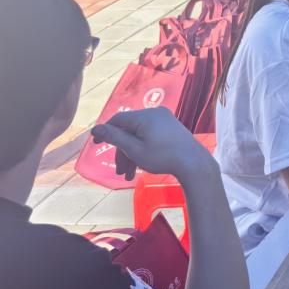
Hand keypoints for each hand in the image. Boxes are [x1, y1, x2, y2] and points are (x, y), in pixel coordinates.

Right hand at [91, 108, 213, 181]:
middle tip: (120, 171)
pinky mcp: (170, 127)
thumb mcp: (135, 150)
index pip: (118, 119)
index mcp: (146, 116)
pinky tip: (139, 167)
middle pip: (129, 130)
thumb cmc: (162, 157)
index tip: (95, 144)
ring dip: (132, 154)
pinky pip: (150, 136)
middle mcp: (155, 113)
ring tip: (128, 175)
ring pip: (139, 135)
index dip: (106, 131)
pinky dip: (143, 149)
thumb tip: (96, 128)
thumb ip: (115, 138)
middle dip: (122, 152)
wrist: (193, 163)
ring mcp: (164, 119)